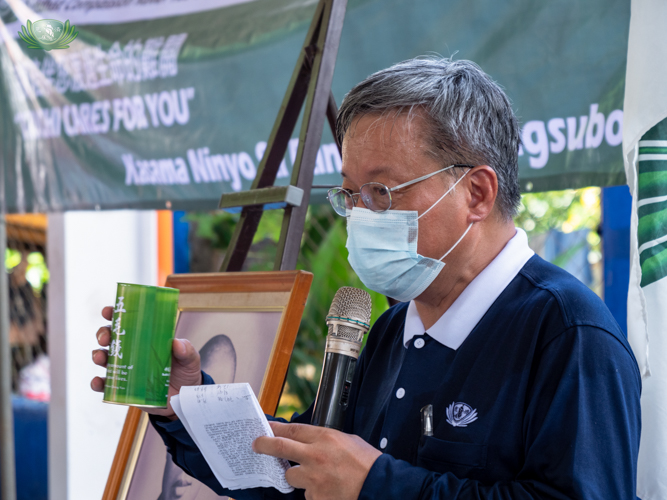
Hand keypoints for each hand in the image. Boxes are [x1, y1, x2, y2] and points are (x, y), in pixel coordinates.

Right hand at [91, 306, 201, 419]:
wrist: (184, 398)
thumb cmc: (185, 372)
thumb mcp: (190, 358)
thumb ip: (186, 350)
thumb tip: (177, 344)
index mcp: (146, 338)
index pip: (127, 322)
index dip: (115, 314)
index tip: (108, 311)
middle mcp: (131, 351)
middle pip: (111, 338)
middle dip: (103, 334)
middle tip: (106, 337)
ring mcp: (125, 370)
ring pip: (104, 359)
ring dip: (98, 355)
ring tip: (101, 357)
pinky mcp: (123, 389)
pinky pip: (105, 385)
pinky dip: (98, 383)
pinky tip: (99, 382)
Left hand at [253, 422, 381, 499]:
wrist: (379, 486)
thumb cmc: (367, 463)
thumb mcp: (347, 440)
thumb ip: (325, 440)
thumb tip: (309, 441)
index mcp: (325, 437)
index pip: (292, 429)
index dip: (275, 428)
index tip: (265, 428)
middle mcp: (315, 456)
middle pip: (280, 447)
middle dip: (264, 445)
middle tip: (256, 445)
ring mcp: (313, 478)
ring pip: (292, 476)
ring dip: (299, 477)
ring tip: (318, 477)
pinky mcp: (315, 497)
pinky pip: (307, 494)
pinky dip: (314, 493)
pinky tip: (328, 490)